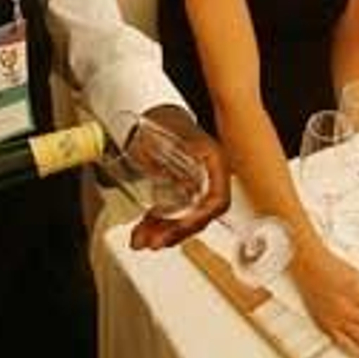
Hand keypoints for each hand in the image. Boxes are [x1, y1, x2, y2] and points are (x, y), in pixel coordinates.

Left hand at [128, 105, 230, 249]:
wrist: (158, 115)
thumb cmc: (165, 121)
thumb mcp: (167, 137)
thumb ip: (171, 156)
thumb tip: (170, 176)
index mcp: (214, 163)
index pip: (217, 200)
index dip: (199, 217)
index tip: (179, 226)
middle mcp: (210, 178)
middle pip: (199, 216)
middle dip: (175, 232)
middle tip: (153, 242)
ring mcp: (197, 188)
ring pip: (184, 219)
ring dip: (163, 233)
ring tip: (141, 240)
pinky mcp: (182, 194)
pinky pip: (173, 215)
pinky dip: (157, 225)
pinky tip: (141, 232)